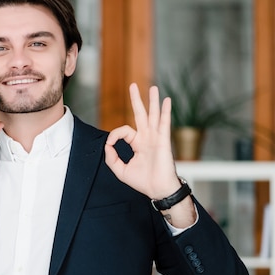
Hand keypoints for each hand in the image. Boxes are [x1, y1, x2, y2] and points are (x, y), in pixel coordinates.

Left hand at [104, 83, 180, 199]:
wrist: (158, 190)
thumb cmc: (143, 182)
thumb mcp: (120, 170)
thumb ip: (111, 158)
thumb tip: (107, 145)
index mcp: (137, 144)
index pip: (124, 131)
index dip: (114, 135)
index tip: (110, 144)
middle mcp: (147, 138)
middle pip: (140, 114)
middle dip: (136, 99)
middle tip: (133, 85)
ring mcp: (155, 138)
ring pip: (153, 115)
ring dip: (153, 101)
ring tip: (153, 87)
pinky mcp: (163, 141)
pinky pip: (164, 123)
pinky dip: (166, 111)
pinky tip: (167, 100)